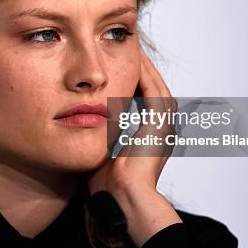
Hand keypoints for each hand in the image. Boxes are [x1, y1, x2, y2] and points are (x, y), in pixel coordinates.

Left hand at [86, 44, 181, 246]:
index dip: (129, 78)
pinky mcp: (161, 123)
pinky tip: (132, 59)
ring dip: (142, 66)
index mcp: (152, 135)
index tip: (112, 63)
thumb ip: (99, 132)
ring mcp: (165, 125)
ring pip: (154, 84)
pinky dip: (144, 74)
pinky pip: (153, 89)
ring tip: (129, 49)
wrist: (120, 198)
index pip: (141, 97)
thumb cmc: (106, 182)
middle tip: (124, 49)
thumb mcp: (103, 149)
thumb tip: (82, 119)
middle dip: (137, 68)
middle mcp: (163, 128)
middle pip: (151, 87)